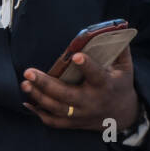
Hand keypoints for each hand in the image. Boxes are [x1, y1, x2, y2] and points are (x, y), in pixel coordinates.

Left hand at [21, 47, 138, 131]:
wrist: (123, 115)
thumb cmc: (120, 84)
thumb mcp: (125, 67)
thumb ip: (119, 48)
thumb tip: (115, 27)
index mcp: (105, 85)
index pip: (96, 75)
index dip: (86, 66)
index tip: (75, 56)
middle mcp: (92, 101)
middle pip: (66, 95)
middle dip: (46, 84)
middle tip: (28, 72)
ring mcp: (82, 114)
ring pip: (57, 108)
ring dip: (38, 97)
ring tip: (25, 83)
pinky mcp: (74, 123)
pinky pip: (55, 121)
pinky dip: (40, 113)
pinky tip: (27, 101)